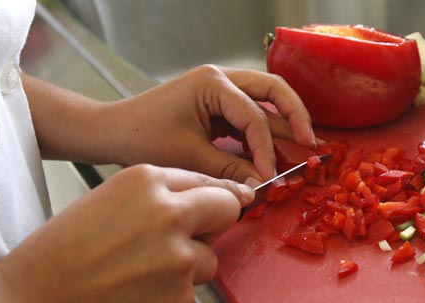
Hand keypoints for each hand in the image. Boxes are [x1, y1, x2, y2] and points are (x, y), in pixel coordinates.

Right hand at [0, 165, 253, 301]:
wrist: (29, 295)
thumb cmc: (60, 252)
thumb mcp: (109, 199)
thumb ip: (159, 194)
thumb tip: (210, 201)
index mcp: (146, 180)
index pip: (207, 182)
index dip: (207, 199)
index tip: (210, 210)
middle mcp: (168, 213)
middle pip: (226, 209)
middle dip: (213, 224)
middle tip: (187, 240)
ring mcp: (178, 257)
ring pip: (209, 259)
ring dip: (187, 268)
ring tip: (138, 274)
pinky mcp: (179, 297)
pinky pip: (191, 293)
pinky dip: (170, 296)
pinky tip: (135, 294)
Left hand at [107, 65, 316, 183]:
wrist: (113, 132)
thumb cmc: (142, 137)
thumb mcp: (190, 157)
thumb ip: (229, 170)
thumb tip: (261, 186)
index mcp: (213, 83)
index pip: (254, 116)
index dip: (267, 148)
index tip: (272, 176)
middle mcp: (221, 79)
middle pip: (274, 90)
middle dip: (295, 117)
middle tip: (312, 143)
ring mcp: (220, 90)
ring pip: (266, 101)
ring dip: (284, 124)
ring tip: (305, 148)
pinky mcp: (218, 107)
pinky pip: (250, 116)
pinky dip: (264, 134)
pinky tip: (274, 155)